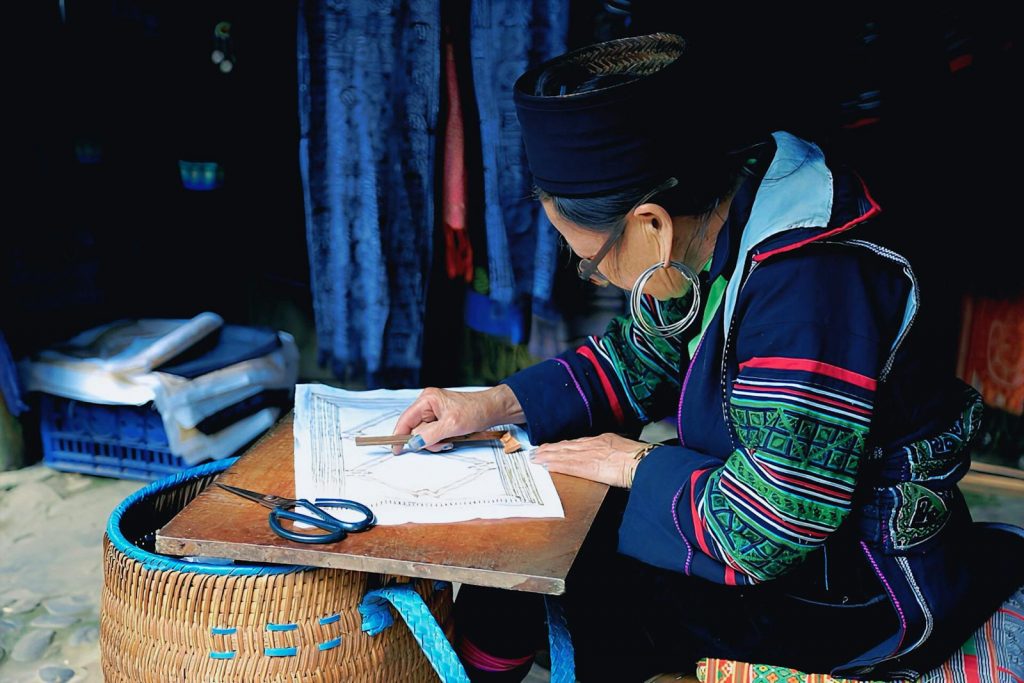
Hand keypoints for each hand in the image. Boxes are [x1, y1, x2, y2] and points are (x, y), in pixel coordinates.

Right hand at [392, 385, 523, 452]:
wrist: (493, 410)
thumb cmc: (475, 411)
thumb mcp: (452, 425)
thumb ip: (430, 435)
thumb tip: (413, 443)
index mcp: (427, 399)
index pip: (406, 419)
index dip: (399, 435)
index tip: (396, 449)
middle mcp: (428, 405)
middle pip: (415, 429)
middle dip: (426, 440)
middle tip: (442, 443)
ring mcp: (434, 412)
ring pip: (424, 434)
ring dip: (435, 442)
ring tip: (450, 440)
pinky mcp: (440, 420)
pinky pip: (433, 434)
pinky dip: (440, 440)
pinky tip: (451, 439)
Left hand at [531, 433, 648, 487]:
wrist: (644, 462)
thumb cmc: (641, 459)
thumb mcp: (627, 450)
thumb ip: (616, 453)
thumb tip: (614, 460)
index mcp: (604, 440)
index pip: (579, 443)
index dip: (565, 445)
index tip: (555, 447)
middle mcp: (593, 445)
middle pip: (567, 446)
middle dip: (551, 449)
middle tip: (537, 451)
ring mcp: (589, 454)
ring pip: (563, 454)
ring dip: (547, 456)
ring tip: (535, 458)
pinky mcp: (587, 466)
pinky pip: (566, 465)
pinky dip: (554, 464)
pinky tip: (544, 465)